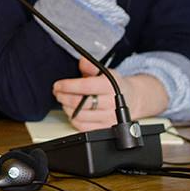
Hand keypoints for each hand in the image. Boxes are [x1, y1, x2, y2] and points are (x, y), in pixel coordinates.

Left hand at [52, 57, 167, 130]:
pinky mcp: (106, 129)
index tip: (58, 85)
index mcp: (111, 87)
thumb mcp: (105, 71)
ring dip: (66, 108)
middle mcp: (112, 104)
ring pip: (80, 116)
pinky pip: (83, 127)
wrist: (132, 99)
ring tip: (63, 100)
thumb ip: (92, 66)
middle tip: (57, 92)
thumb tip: (82, 61)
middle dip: (63, 97)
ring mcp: (110, 118)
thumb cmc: (115, 85)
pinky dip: (74, 119)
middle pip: (80, 103)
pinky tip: (73, 111)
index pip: (86, 87)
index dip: (68, 86)